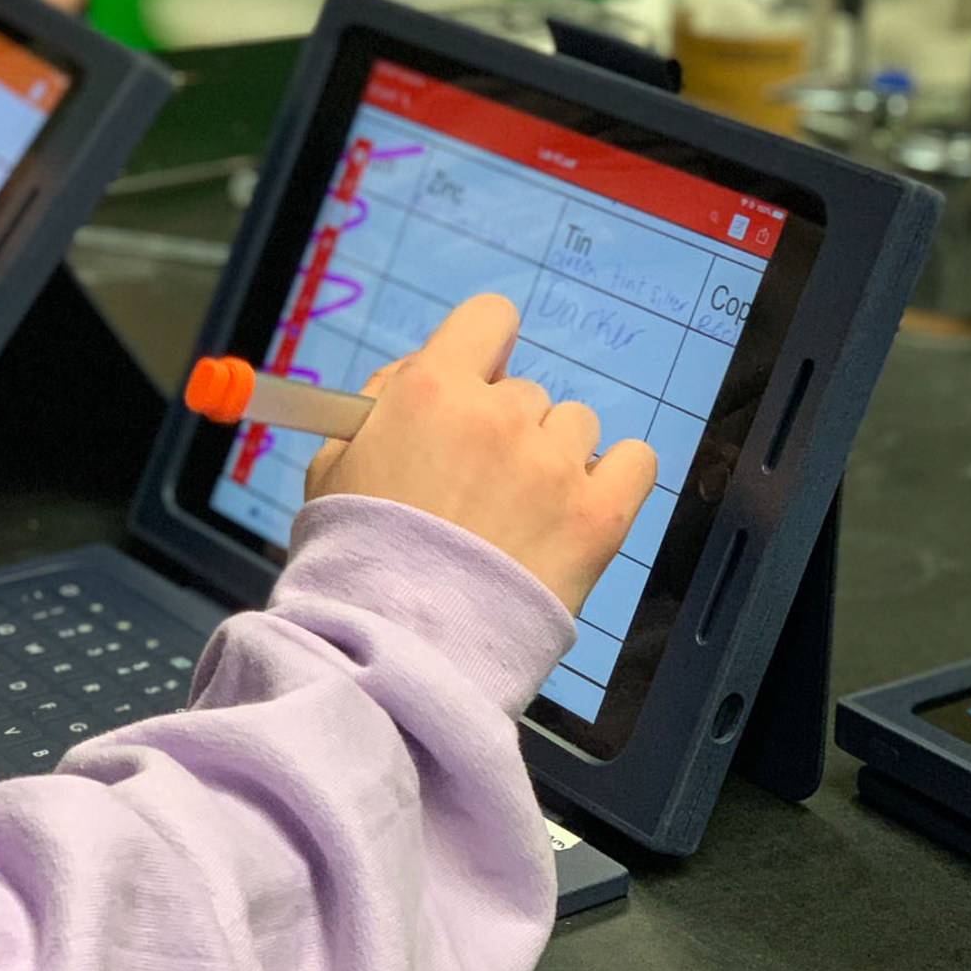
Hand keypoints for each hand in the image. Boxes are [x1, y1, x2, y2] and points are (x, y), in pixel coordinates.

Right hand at [306, 294, 659, 614]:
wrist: (397, 651)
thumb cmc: (357, 565)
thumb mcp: (334, 466)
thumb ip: (379, 404)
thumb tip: (417, 374)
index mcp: (432, 390)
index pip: (489, 319)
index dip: (481, 352)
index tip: (474, 388)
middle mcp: (500, 415)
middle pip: (525, 393)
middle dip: (504, 431)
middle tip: (476, 492)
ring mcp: (555, 466)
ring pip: (576, 428)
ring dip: (553, 460)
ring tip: (518, 520)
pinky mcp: (600, 516)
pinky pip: (636, 462)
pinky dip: (616, 480)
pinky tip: (580, 510)